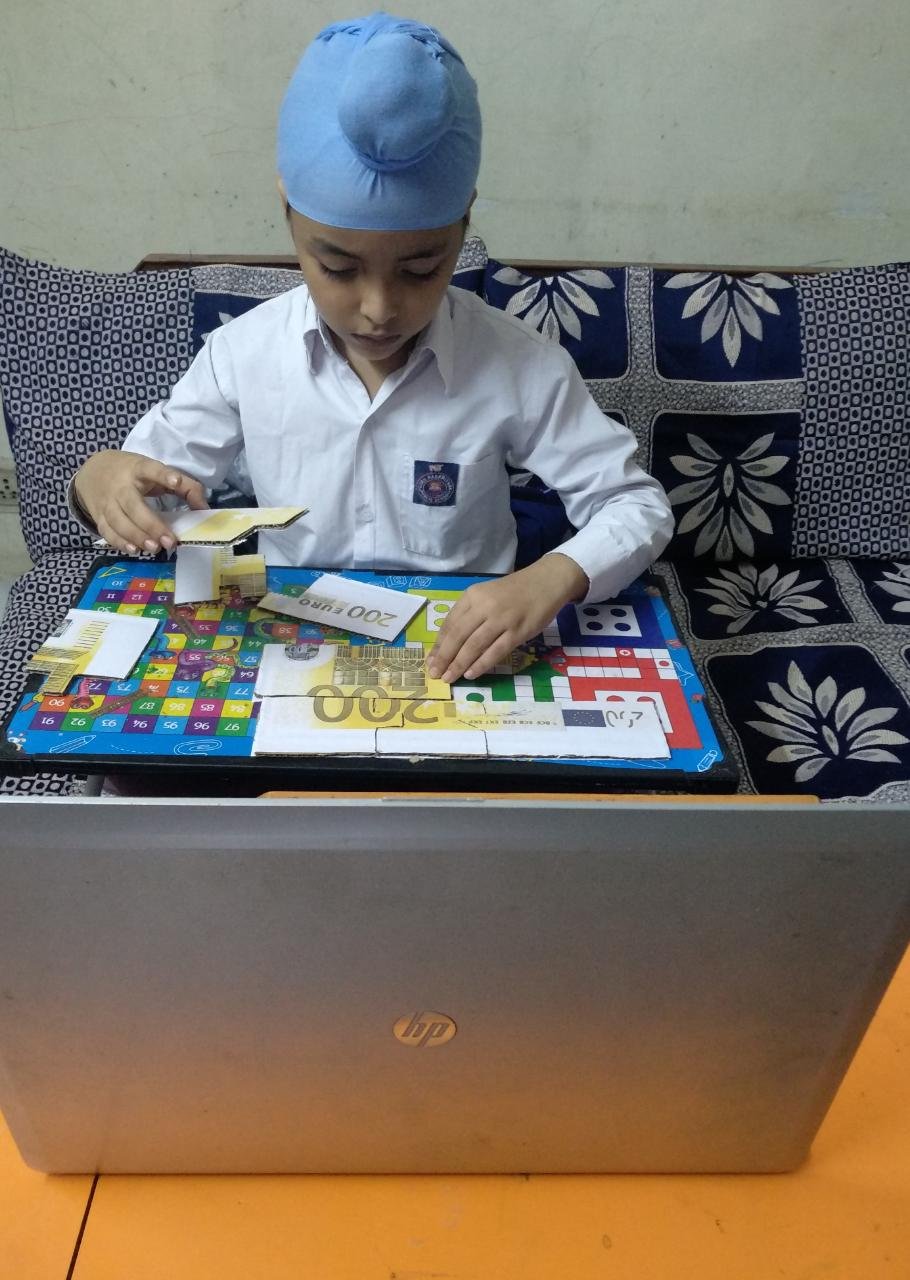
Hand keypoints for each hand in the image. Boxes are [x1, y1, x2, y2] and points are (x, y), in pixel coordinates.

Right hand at [74, 450, 208, 553]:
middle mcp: (120, 486)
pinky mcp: (98, 515)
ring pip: (118, 521)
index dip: (163, 475)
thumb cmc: (132, 473)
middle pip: (133, 505)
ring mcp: (107, 502)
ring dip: (136, 537)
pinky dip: (119, 542)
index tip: (176, 482)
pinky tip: (135, 550)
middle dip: (151, 525)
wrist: (92, 472)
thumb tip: (204, 509)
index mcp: (138, 469)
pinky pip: (107, 531)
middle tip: (170, 541)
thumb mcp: (155, 471)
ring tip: (155, 548)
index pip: (151, 469)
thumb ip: (184, 486)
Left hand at [426, 553, 588, 682]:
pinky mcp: (517, 631)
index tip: (431, 660)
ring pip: (474, 645)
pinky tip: (471, 673)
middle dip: (444, 657)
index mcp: (473, 595)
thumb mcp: (487, 595)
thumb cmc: (514, 591)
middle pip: (458, 636)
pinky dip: (481, 664)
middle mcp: (484, 606)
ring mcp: (501, 619)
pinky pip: (495, 651)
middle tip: (436, 674)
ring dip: (459, 664)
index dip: (439, 644)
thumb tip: (450, 643)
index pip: (450, 623)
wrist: (547, 581)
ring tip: (450, 677)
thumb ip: (470, 614)